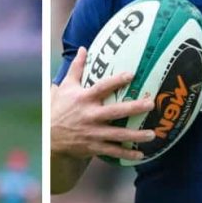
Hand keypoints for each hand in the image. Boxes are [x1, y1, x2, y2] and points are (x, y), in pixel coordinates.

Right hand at [51, 48, 154, 162]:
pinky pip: (113, 151)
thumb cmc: (59, 108)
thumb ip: (76, 68)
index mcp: (85, 99)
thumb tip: (82, 48)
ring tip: (152, 134)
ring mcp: (93, 133)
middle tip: (151, 104)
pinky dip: (127, 154)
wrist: (49, 137)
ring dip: (136, 135)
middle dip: (134, 108)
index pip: (102, 88)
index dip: (116, 81)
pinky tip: (141, 155)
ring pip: (118, 135)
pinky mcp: (94, 147)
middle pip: (116, 111)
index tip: (131, 74)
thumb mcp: (65, 86)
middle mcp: (90, 116)